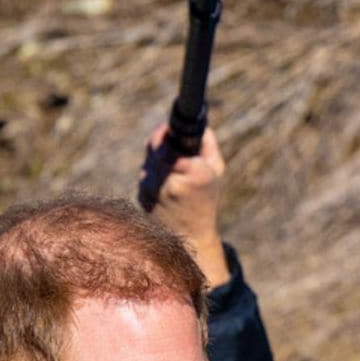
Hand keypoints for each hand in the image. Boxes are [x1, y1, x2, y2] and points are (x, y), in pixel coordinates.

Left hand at [138, 123, 229, 286]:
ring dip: (156, 160)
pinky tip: (164, 189)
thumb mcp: (216, 172)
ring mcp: (154, 191)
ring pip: (148, 161)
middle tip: (169, 144)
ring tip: (172, 172)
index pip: (167, 141)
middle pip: (155, 148)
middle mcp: (172, 181)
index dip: (166, 133)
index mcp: (196, 174)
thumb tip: (197, 123)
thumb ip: (207, 144)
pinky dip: (152, 176)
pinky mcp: (142, 198)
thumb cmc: (206, 200)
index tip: (169, 131)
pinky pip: (144, 176)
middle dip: (161, 143)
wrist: (191, 237)